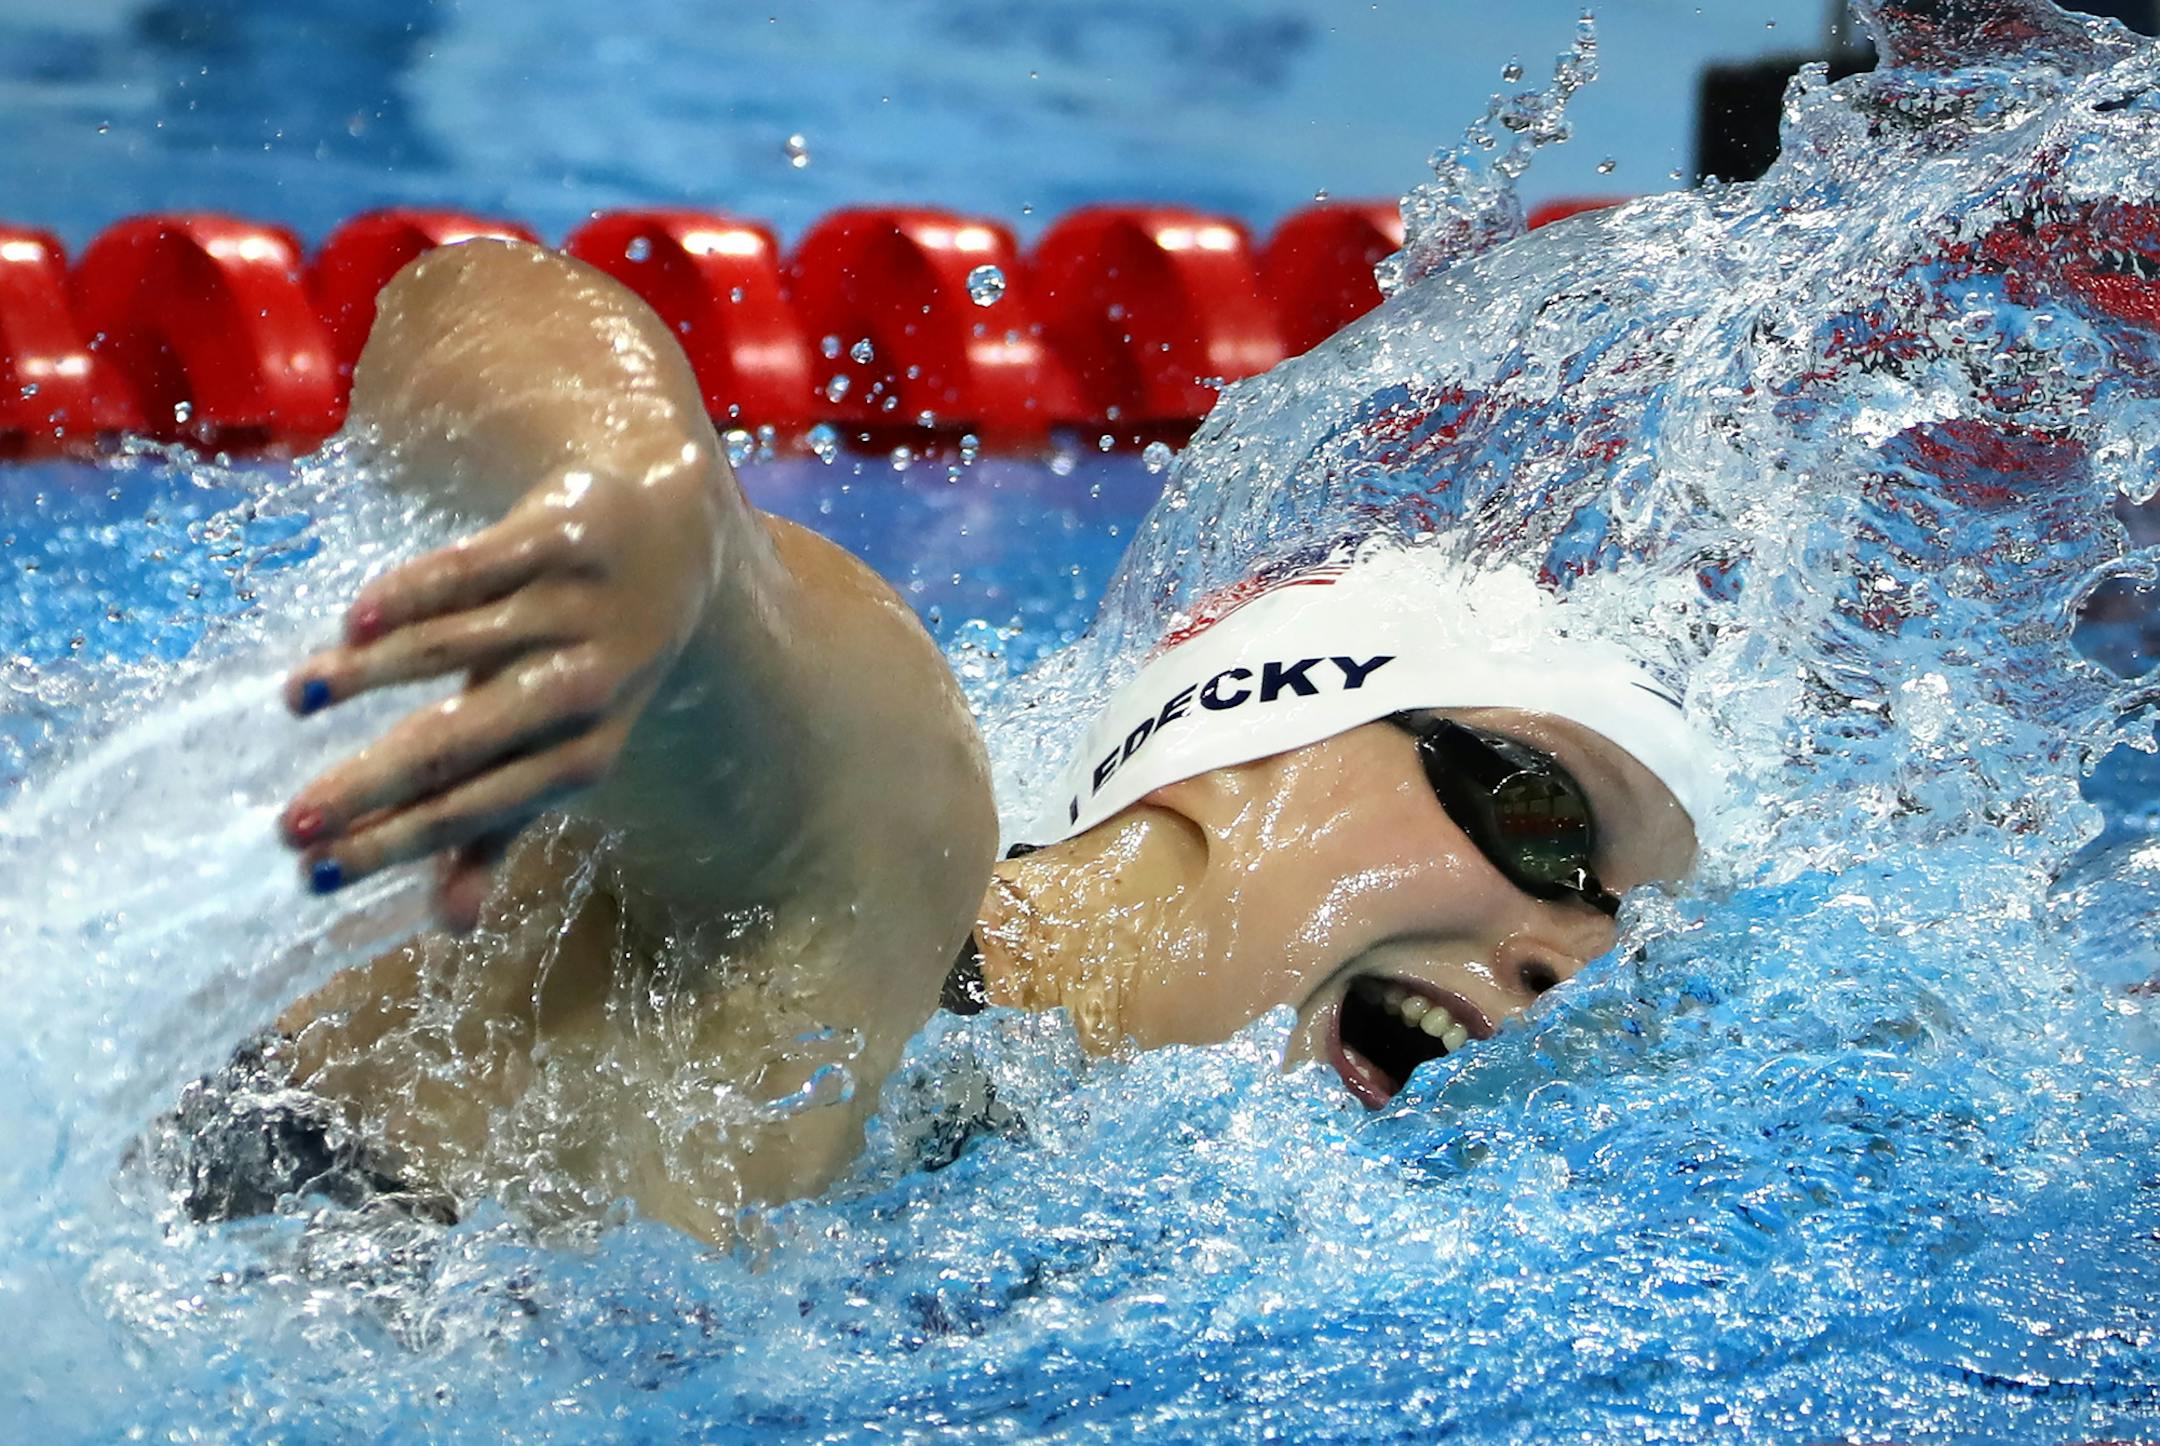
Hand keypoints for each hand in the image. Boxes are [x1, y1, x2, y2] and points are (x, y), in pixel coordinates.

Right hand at [278, 466, 718, 931]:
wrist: (675, 544)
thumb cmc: (586, 668)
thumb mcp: (560, 747)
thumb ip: (498, 831)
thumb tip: (450, 929)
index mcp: (585, 753)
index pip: (478, 808)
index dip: (397, 842)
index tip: (316, 870)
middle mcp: (584, 686)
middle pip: (459, 742)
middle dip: (370, 787)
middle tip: (288, 824)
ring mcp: (573, 609)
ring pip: (451, 647)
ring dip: (366, 677)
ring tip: (296, 699)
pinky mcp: (560, 537)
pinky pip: (470, 569)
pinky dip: (410, 595)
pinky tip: (354, 623)